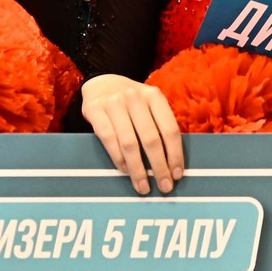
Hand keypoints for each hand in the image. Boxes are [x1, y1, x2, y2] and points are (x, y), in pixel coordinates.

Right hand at [81, 74, 183, 195]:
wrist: (101, 83)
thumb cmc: (131, 102)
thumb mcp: (149, 105)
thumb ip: (159, 125)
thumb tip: (172, 164)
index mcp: (154, 96)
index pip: (170, 129)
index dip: (175, 155)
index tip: (177, 175)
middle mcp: (135, 97)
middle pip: (151, 139)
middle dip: (159, 167)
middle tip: (164, 187)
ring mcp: (113, 103)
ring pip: (129, 143)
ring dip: (138, 169)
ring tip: (143, 186)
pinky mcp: (94, 110)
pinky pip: (109, 139)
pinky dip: (118, 158)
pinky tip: (125, 170)